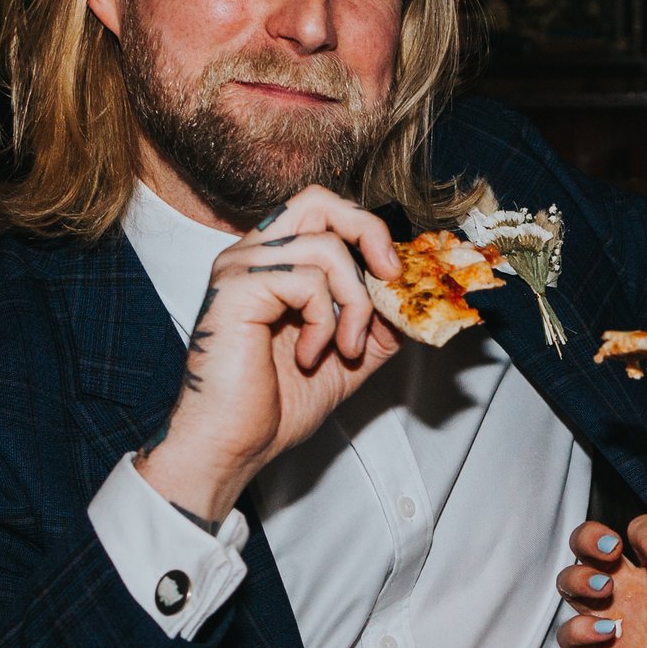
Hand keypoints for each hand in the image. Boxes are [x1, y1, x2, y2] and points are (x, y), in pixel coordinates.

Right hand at [135, 184, 401, 524]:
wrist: (232, 445)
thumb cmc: (274, 406)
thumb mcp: (346, 358)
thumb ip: (378, 324)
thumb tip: (415, 299)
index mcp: (273, 265)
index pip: (326, 215)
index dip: (371, 238)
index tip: (399, 281)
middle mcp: (253, 255)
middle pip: (320, 201)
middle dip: (369, 234)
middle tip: (391, 277)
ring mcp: (241, 267)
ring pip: (327, 247)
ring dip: (355, 304)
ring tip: (344, 349)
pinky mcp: (237, 286)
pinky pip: (307, 279)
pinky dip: (325, 320)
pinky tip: (309, 356)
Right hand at [554, 516, 646, 647]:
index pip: (641, 532)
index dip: (646, 533)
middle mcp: (633, 591)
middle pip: (591, 547)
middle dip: (590, 537)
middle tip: (610, 550)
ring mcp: (614, 622)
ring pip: (571, 584)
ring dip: (578, 577)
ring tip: (604, 589)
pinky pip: (570, 637)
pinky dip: (576, 628)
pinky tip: (607, 632)